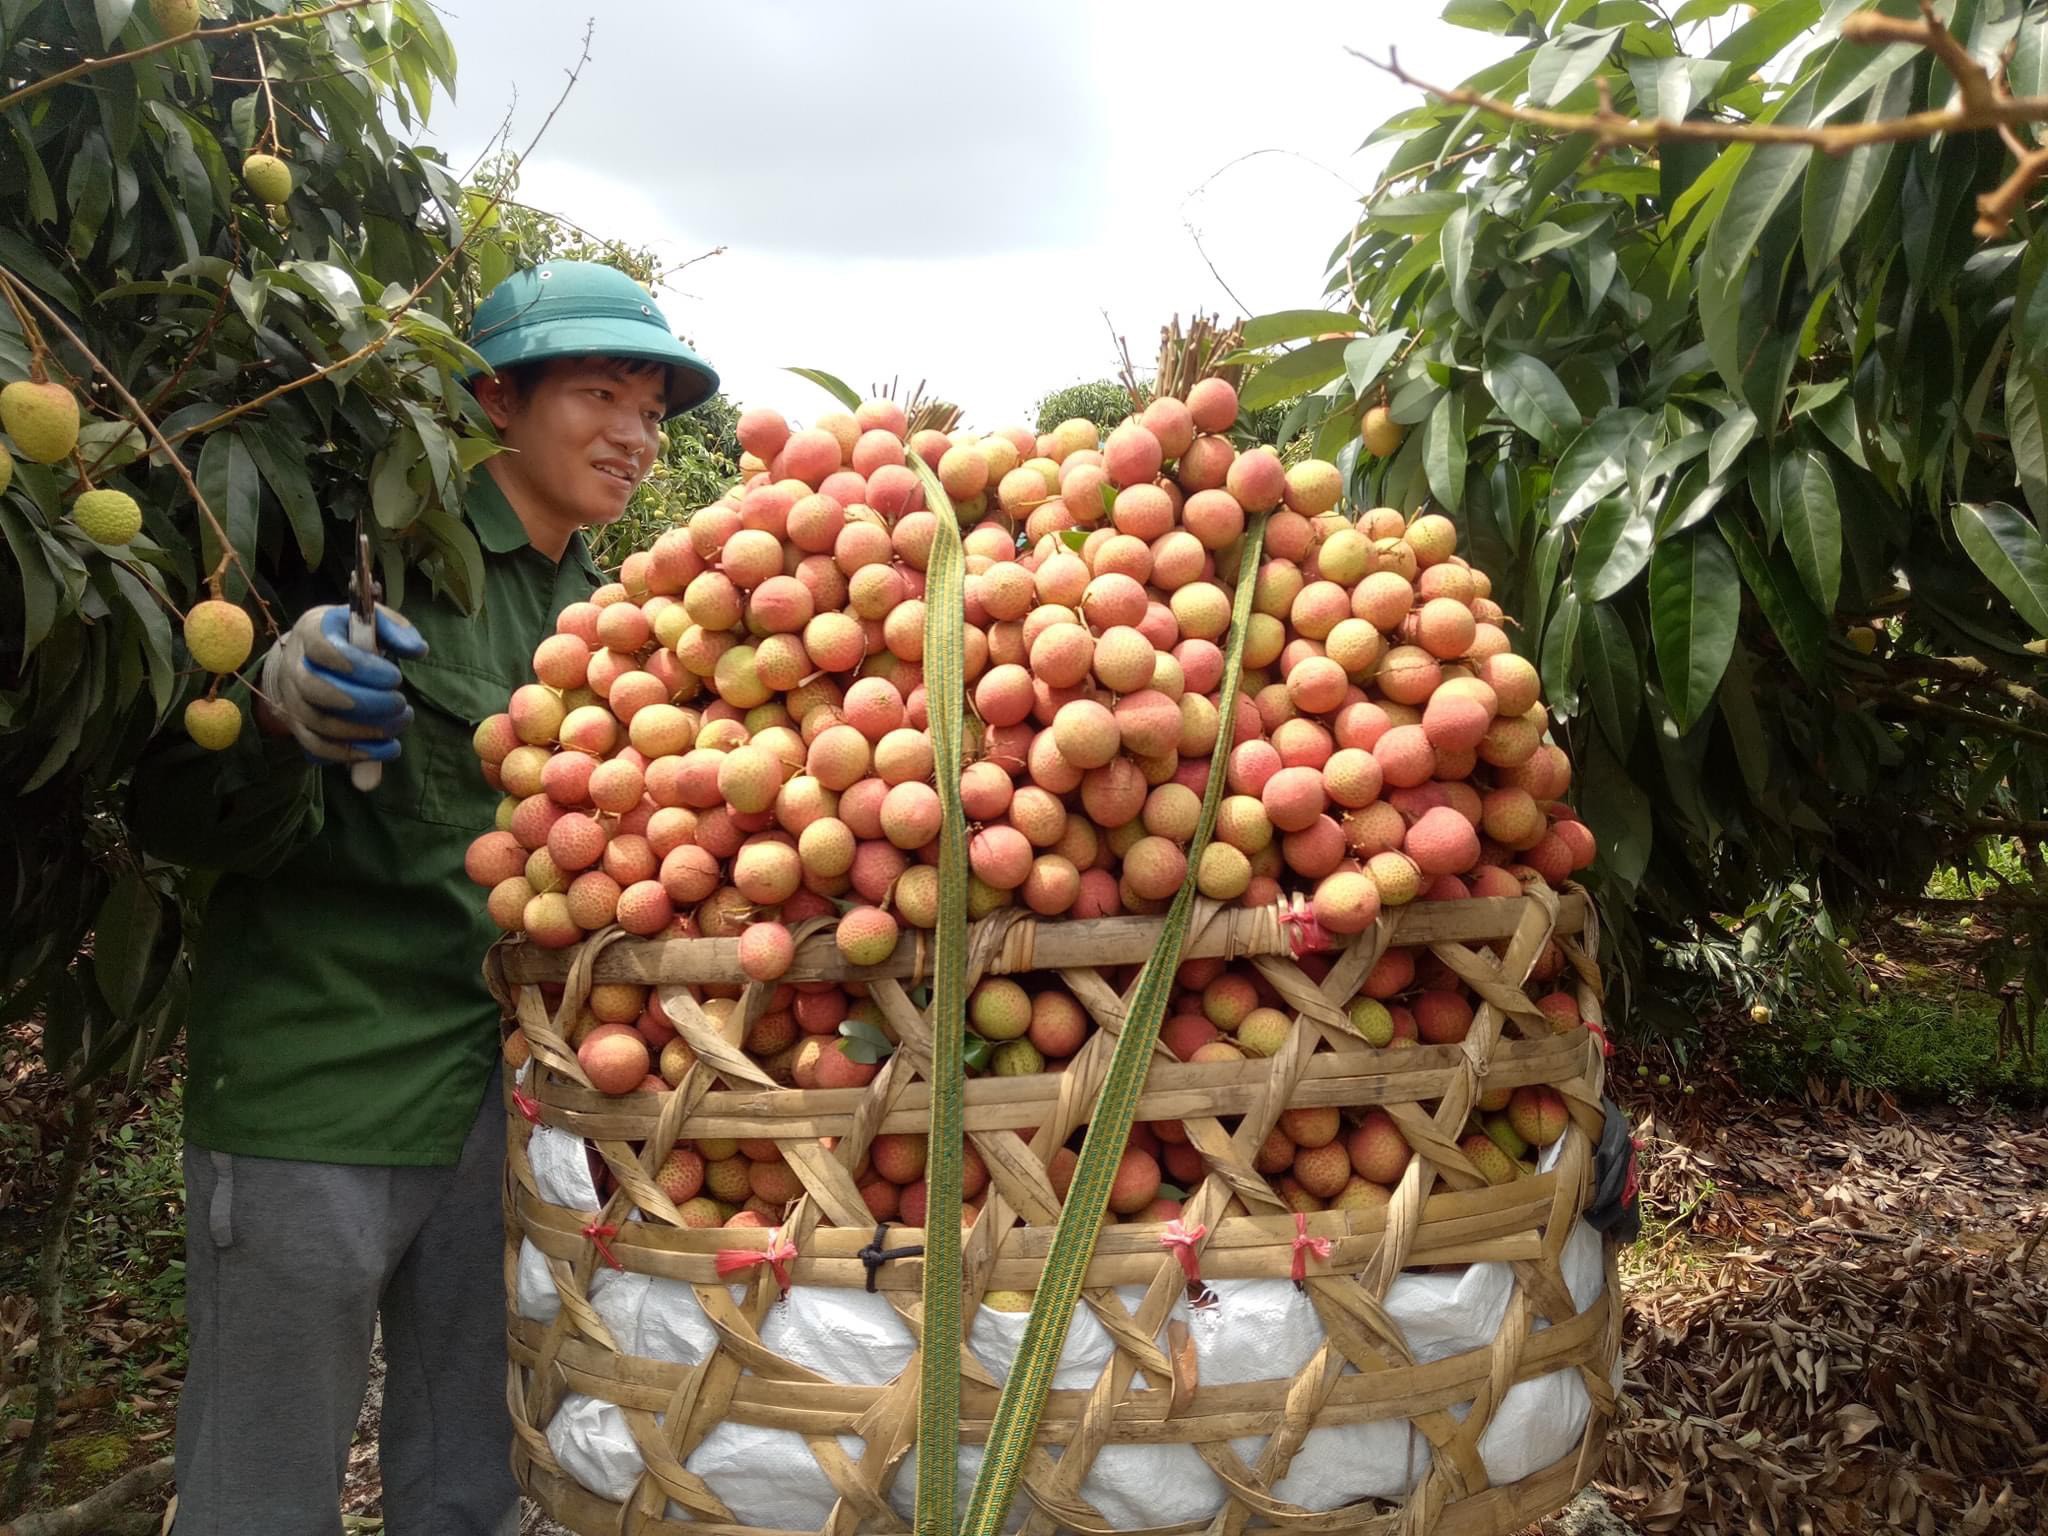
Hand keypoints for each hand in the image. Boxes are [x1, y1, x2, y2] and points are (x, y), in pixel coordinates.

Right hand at [258, 604, 427, 764]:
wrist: (312, 657)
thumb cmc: (349, 637)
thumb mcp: (371, 622)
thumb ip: (396, 629)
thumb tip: (418, 650)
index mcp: (311, 632)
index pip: (323, 649)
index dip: (359, 666)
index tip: (395, 677)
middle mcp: (294, 666)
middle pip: (316, 690)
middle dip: (365, 703)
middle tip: (400, 704)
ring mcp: (292, 699)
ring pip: (317, 723)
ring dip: (363, 731)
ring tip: (399, 724)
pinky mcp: (299, 727)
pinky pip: (317, 748)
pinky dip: (352, 754)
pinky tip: (384, 749)